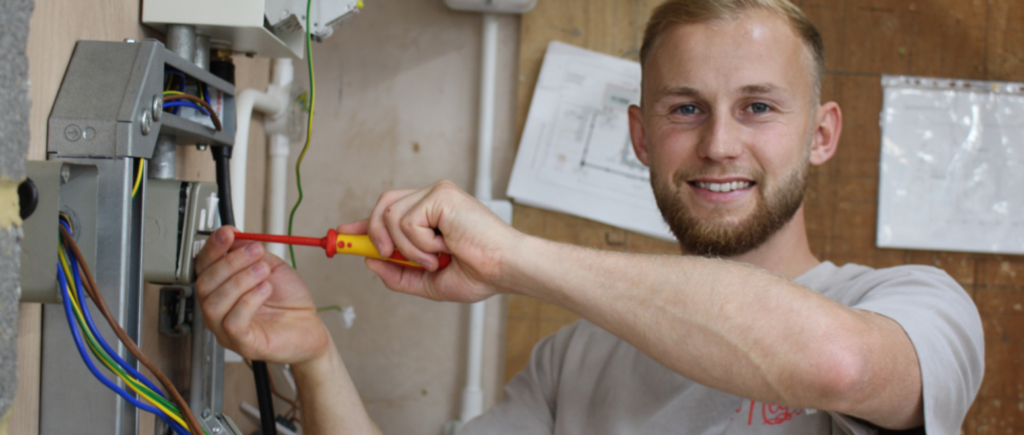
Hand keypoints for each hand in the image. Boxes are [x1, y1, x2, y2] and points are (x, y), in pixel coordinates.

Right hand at [194, 226, 329, 363]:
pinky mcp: (243, 344)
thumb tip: (234, 236)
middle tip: (255, 252)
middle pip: (204, 284)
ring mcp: (227, 329)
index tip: (228, 233)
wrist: (310, 326)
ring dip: (240, 281)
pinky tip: (265, 290)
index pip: (203, 267)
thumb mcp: (271, 267)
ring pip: (214, 304)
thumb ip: (251, 253)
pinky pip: (233, 323)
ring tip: (263, 271)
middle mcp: (219, 309)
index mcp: (222, 289)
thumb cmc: (290, 301)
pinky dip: (248, 302)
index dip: (213, 248)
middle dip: (230, 262)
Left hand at [339, 180, 523, 302]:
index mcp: (431, 216)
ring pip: (390, 215)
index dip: (364, 223)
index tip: (344, 234)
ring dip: (406, 247)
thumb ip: (399, 274)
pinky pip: (406, 220)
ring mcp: (437, 194)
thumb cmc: (480, 273)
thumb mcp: (429, 282)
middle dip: (374, 233)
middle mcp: (433, 199)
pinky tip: (443, 247)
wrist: (505, 269)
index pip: (389, 211)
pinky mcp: (440, 195)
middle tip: (389, 256)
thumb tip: (370, 261)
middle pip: (383, 205)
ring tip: (434, 257)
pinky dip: (419, 242)